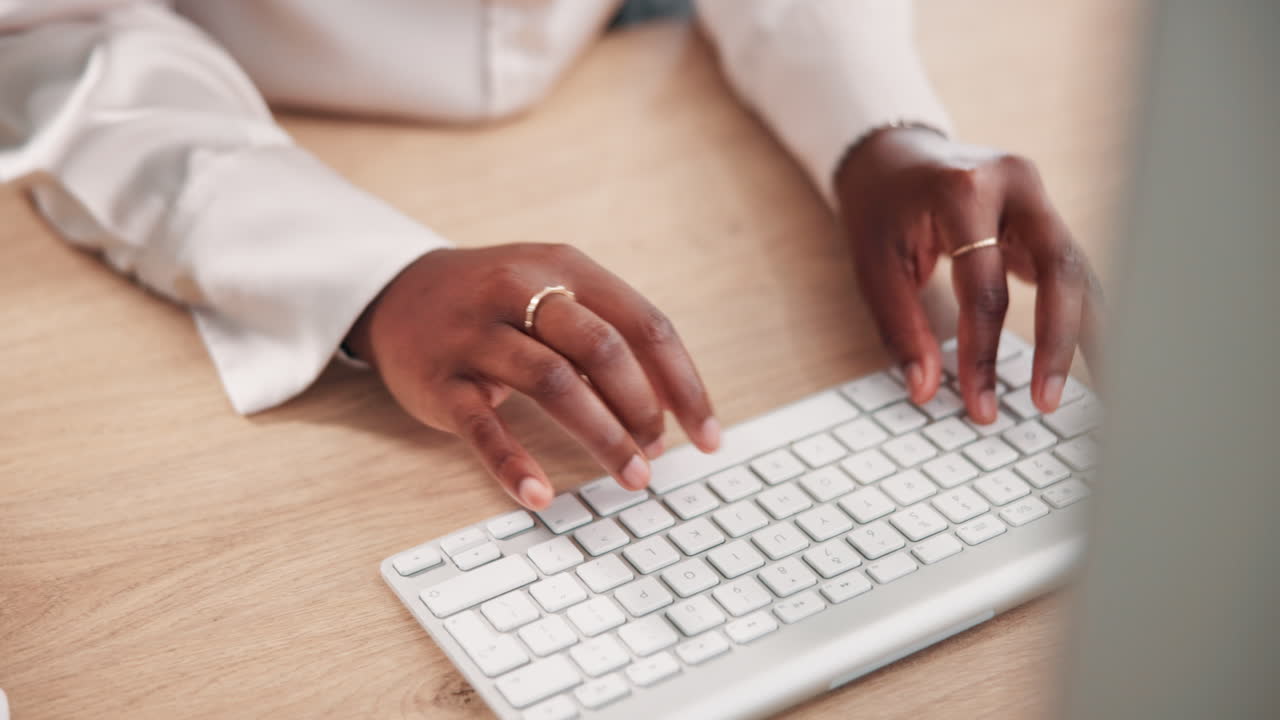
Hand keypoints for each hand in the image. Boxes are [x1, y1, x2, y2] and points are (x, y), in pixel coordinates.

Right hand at [346, 243, 719, 509]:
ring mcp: (477, 334)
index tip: (707, 436)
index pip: (645, 324)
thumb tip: (669, 409)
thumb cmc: (496, 303)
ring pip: (553, 383)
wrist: (398, 292)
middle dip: (642, 409)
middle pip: (602, 349)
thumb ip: (608, 336)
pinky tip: (541, 495)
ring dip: (602, 436)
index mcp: (566, 267)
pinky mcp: (440, 380)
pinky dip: (514, 463)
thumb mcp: (554, 292)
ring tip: (630, 475)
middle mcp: (522, 291)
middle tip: (656, 453)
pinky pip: (482, 427)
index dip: (684, 384)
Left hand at [835, 127, 1103, 422]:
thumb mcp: (873, 263)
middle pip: (1059, 270)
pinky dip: (1080, 314)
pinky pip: (1071, 269)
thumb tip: (925, 390)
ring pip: (1078, 270)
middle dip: (1057, 343)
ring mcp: (1038, 197)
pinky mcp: (1045, 217)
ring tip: (1105, 390)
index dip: (983, 352)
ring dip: (1090, 333)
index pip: (985, 287)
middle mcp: (1015, 185)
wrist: (893, 153)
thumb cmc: (880, 207)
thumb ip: (900, 328)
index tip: (981, 404)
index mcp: (965, 191)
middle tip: (1047, 400)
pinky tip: (1094, 357)